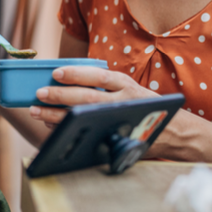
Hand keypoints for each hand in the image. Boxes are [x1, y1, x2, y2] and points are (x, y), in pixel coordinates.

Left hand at [29, 65, 157, 127]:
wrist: (173, 132)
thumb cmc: (142, 107)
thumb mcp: (129, 90)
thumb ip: (105, 86)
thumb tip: (64, 79)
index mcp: (125, 84)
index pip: (99, 76)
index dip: (77, 74)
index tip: (56, 73)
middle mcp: (125, 100)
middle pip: (88, 97)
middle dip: (61, 95)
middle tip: (40, 93)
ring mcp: (121, 121)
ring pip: (86, 115)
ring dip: (58, 114)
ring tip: (38, 111)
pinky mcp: (118, 138)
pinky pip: (89, 133)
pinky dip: (69, 129)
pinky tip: (52, 127)